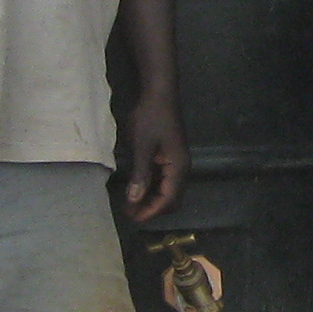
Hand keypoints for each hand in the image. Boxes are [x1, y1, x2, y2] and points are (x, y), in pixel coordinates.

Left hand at [120, 88, 186, 218]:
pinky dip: (153, 189)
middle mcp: (182, 168)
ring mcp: (178, 163)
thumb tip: (134, 199)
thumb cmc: (151, 118)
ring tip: (131, 203)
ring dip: (152, 200)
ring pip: (168, 191)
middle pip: (172, 200)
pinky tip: (138, 188)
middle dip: (152, 209)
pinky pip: (165, 181)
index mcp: (178, 167)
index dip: (151, 212)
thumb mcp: (142, 147)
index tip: (132, 218)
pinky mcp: (171, 157)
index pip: (168, 200)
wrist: (160, 94)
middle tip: (130, 212)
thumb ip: (140, 174)